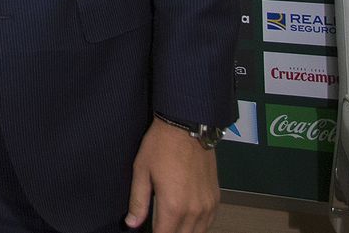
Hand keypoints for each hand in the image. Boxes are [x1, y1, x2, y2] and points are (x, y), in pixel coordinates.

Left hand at [126, 117, 218, 232]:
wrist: (186, 125)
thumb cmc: (162, 145)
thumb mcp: (142, 171)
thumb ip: (138, 202)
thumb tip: (132, 223)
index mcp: (173, 206)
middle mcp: (194, 209)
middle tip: (159, 228)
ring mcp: (207, 204)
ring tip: (171, 227)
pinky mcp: (215, 197)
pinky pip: (209, 222)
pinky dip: (199, 227)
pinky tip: (189, 224)